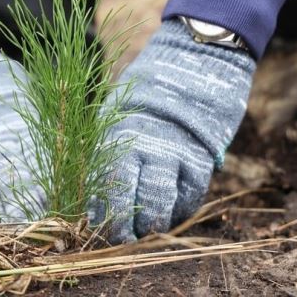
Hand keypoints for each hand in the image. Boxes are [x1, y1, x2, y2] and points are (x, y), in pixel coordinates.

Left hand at [100, 19, 255, 242]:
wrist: (196, 56)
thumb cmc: (151, 84)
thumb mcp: (118, 105)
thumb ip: (109, 140)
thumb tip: (95, 182)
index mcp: (116, 134)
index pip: (102, 186)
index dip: (101, 213)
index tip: (99, 228)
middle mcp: (142, 147)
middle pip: (129, 202)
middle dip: (124, 229)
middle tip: (123, 239)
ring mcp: (173, 153)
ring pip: (160, 205)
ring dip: (152, 224)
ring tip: (148, 231)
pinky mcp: (201, 156)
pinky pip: (190, 195)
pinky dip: (181, 209)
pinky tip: (174, 211)